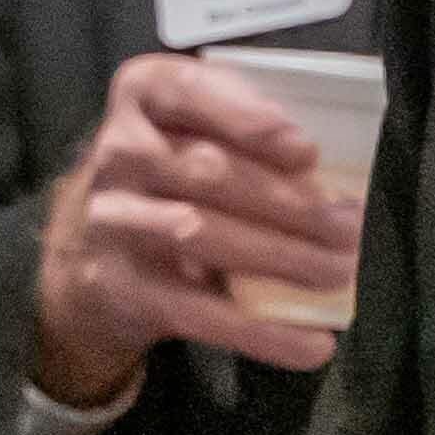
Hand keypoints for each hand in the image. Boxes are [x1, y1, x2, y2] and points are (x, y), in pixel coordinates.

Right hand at [27, 54, 366, 405]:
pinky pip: (197, 312)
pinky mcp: (120, 287)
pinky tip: (313, 343)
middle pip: (206, 171)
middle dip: (288, 201)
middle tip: (349, 225)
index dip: (245, 117)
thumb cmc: (169, 174)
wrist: (84, 254)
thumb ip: (245, 132)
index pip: (186, 90)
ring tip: (337, 271)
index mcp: (143, 95)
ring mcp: (112, 221)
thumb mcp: (192, 129)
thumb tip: (329, 180)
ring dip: (280, 256)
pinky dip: (261, 331)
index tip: (305, 150)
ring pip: (199, 233)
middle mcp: (117, 152)